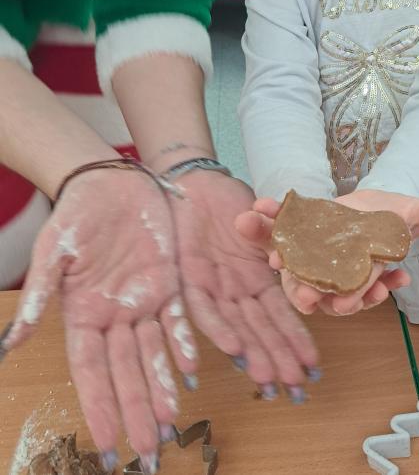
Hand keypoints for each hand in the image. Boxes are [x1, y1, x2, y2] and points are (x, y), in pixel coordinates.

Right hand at [0, 169, 188, 473]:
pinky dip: (184, 343)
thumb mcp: (53, 252)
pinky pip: (178, 318)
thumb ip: (40, 295)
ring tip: (170, 421)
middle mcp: (115, 315)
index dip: (99, 403)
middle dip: (135, 408)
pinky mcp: (169, 281)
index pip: (91, 369)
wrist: (111, 182)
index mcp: (83, 314)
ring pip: (154, 352)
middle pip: (126, 371)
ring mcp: (143, 300)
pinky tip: (191, 369)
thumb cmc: (76, 215)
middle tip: (146, 450)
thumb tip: (9, 344)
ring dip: (162, 386)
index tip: (105, 440)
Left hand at [169, 172, 319, 400]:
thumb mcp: (264, 223)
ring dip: (252, 353)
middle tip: (294, 387)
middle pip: (259, 329)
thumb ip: (281, 243)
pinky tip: (234, 349)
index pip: (279, 316)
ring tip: (269, 379)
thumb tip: (309, 262)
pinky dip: (218, 329)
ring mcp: (214, 287)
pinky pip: (203, 310)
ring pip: (235, 327)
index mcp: (256, 279)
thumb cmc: (230, 200)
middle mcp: (236, 290)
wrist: (195, 182)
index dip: (295, 339)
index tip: (312, 364)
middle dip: (278, 358)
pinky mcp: (188, 280)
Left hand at [236, 189, 418, 316]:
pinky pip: (275, 233)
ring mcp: (313, 254)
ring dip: (280, 259)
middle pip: (321, 288)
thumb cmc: (392, 217)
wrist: (374, 206)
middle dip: (313, 294)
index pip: (361, 289)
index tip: (351, 301)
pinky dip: (265, 223)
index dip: (357, 296)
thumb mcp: (410, 214)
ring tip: (274, 255)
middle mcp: (335, 268)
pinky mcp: (296, 233)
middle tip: (306, 297)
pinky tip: (261, 206)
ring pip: (292, 265)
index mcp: (364, 270)